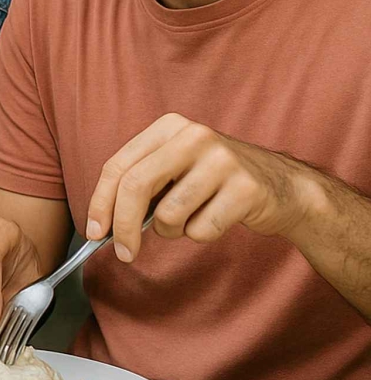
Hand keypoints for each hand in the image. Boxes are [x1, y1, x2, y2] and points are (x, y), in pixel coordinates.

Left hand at [87, 112, 310, 261]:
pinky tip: (219, 218)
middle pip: (135, 186)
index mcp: (169, 127)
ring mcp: (222, 160)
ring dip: (173, 230)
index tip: (94, 233)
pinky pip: (201, 229)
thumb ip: (140, 184)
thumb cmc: (216, 182)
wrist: (285, 188)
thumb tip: (101, 223)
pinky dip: (202, 234)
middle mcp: (193, 136)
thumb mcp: (175, 168)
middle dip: (123, 227)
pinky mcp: (245, 188)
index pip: (118, 166)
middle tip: (124, 253)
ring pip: (168, 214)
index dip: (100, 202)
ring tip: (192, 218)